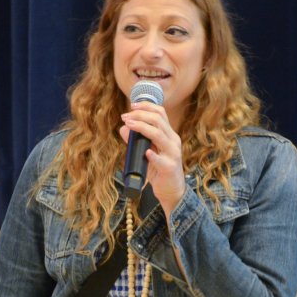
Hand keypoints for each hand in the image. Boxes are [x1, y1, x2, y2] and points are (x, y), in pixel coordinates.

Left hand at [119, 101, 185, 217]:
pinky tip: (146, 152)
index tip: (131, 106)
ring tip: (129, 125)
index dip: (146, 106)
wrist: (171, 190)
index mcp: (169, 134)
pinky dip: (153, 155)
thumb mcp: (146, 152)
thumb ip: (135, 141)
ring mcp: (173, 154)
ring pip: (159, 135)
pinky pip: (161, 160)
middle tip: (125, 117)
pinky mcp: (169, 168)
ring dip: (142, 128)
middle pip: (158, 120)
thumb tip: (123, 128)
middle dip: (140, 115)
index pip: (161, 113)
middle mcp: (173, 141)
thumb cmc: (158, 170)